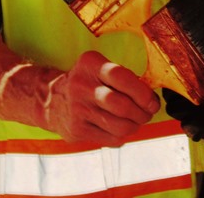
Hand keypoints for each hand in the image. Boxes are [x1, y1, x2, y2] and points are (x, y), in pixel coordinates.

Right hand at [45, 51, 160, 145]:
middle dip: (142, 113)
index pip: (121, 76)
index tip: (152, 101)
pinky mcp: (77, 130)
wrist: (51, 100)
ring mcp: (78, 109)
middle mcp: (81, 86)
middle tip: (148, 113)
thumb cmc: (88, 83)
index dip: (142, 92)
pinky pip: (111, 138)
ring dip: (135, 126)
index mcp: (90, 64)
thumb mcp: (100, 69)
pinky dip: (123, 135)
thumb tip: (152, 100)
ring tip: (137, 121)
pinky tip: (121, 128)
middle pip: (121, 105)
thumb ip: (125, 78)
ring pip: (119, 125)